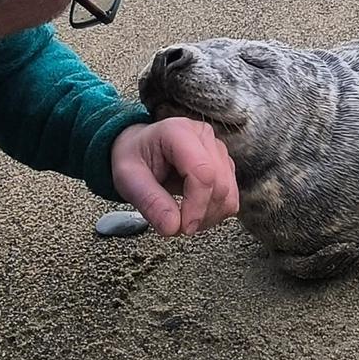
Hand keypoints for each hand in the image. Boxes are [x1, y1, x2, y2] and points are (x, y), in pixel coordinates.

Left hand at [110, 118, 238, 235]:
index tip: (182, 227)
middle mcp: (204, 136)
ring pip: (229, 194)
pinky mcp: (225, 166)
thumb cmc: (134, 157)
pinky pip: (231, 198)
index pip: (203, 173)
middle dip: (200, 215)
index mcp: (178, 132)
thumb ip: (149, 202)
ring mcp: (218, 150)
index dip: (196, 206)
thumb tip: (172, 227)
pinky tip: (194, 213)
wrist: (140, 148)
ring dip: (208, 217)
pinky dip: (215, 214)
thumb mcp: (127, 178)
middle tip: (176, 226)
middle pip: (220, 185)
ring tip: (182, 219)